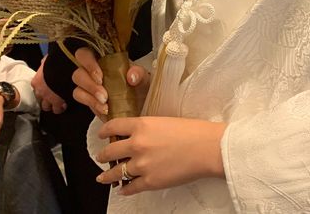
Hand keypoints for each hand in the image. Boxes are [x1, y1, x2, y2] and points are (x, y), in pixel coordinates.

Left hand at [32, 56, 66, 113]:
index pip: (37, 89)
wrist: (64, 67)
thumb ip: (45, 62)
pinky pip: (57, 109)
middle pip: (40, 100)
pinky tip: (66, 103)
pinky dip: (61, 107)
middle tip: (54, 97)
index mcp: (36, 82)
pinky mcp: (57, 102)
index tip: (49, 88)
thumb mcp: (47, 59)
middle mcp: (40, 92)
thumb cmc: (56, 62)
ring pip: (47, 107)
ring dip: (52, 105)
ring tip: (60, 102)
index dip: (43, 89)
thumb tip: (44, 61)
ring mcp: (48, 98)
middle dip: (46, 100)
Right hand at [72, 48, 149, 118]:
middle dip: (89, 84)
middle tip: (104, 94)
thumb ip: (139, 73)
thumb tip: (131, 75)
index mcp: (105, 58)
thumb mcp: (144, 78)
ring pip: (77, 87)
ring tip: (106, 103)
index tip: (100, 75)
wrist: (141, 104)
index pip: (86, 54)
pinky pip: (81, 99)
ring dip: (90, 96)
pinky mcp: (88, 99)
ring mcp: (89, 85)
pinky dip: (92, 104)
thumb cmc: (140, 86)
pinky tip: (105, 109)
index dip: (88, 63)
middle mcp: (94, 69)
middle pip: (78, 72)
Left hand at [94, 116, 226, 195]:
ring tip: (103, 177)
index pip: (114, 126)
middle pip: (110, 151)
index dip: (104, 131)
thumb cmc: (192, 131)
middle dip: (103, 154)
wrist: (207, 148)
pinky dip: (124, 189)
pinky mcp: (150, 182)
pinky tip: (123, 189)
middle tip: (101, 156)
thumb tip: (138, 136)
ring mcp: (142, 165)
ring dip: (107, 175)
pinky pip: (130, 187)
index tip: (102, 134)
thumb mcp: (165, 121)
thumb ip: (148, 128)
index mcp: (142, 125)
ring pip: (115, 172)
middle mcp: (137, 144)